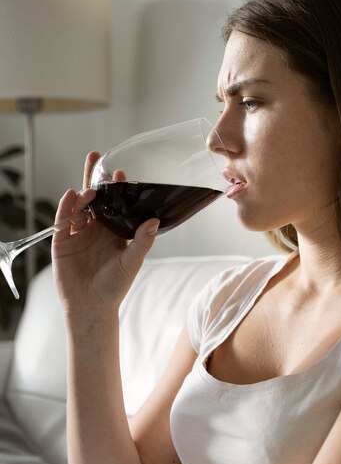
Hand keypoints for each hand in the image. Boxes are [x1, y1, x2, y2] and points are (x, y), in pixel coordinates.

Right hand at [52, 151, 158, 315]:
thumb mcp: (132, 262)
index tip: (122, 172)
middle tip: (96, 156)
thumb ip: (142, 242)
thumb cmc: (115, 287)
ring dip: (83, 194)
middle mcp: (95, 229)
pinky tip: (72, 196)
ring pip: (78, 207)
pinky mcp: (62, 242)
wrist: (92, 307)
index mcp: (113, 231)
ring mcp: (77, 234)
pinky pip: (63, 221)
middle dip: (94, 178)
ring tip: (90, 187)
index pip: (114, 204)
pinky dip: (66, 208)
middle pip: (93, 198)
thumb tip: (155, 221)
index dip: (116, 188)